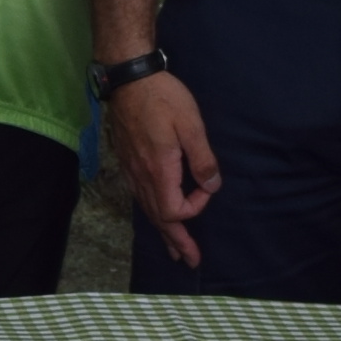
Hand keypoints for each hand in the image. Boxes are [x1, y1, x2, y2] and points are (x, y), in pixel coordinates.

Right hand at [109, 68, 218, 268]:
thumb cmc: (162, 97)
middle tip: (190, 261)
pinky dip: (152, 214)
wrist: (128, 78)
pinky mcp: (128, 162)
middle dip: (176, 241)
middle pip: (158, 219)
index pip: (175, 210)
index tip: (207, 186)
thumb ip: (203, 158)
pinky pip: (140, 198)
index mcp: (158, 170)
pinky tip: (156, 214)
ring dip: (163, 232)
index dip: (196, 206)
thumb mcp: (191, 124)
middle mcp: (141, 177)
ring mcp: (131, 171)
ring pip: (147, 211)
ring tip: (174, 249)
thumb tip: (213, 186)